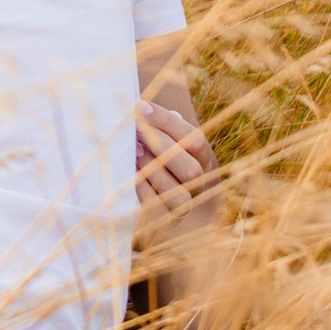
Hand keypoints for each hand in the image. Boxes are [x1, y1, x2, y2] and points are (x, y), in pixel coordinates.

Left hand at [135, 98, 215, 236]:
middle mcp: (200, 186)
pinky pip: (156, 208)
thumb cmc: (152, 164)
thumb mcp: (161, 145)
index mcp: (202, 161)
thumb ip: (158, 130)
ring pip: (179, 193)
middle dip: (160, 145)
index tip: (139, 106)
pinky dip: (141, 188)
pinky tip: (128, 173)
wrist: (154, 215)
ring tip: (133, 151)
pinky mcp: (164, 223)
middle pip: (190, 168)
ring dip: (153, 169)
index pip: (196, 140)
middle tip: (134, 129)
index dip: (167, 122)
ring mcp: (185, 208)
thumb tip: (142, 110)